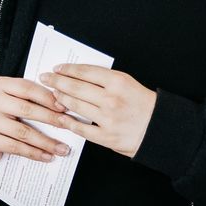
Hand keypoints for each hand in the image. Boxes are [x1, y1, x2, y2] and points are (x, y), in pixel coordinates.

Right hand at [0, 75, 72, 166]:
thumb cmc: (5, 116)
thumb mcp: (14, 101)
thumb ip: (32, 99)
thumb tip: (62, 106)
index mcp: (0, 85)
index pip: (27, 88)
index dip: (47, 97)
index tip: (65, 107)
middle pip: (26, 109)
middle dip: (51, 119)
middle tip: (68, 126)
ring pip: (23, 132)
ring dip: (46, 142)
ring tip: (62, 148)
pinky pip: (16, 147)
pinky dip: (34, 153)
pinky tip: (47, 156)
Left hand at [39, 65, 157, 157]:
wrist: (160, 129)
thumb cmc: (144, 105)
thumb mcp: (128, 83)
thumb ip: (105, 80)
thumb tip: (79, 76)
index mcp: (118, 82)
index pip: (85, 72)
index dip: (68, 69)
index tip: (57, 68)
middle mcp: (111, 99)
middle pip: (75, 87)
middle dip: (57, 81)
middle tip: (45, 78)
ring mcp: (107, 118)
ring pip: (75, 106)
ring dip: (60, 99)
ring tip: (53, 94)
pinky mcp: (106, 136)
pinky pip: (81, 128)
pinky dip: (68, 122)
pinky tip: (61, 117)